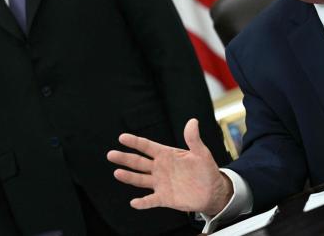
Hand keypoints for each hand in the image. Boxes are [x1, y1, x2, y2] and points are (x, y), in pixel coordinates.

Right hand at [107, 118, 232, 215]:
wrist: (212, 190)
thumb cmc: (206, 169)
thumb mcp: (201, 152)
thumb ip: (194, 139)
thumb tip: (193, 121)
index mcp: (166, 155)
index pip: (147, 147)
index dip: (135, 142)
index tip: (122, 138)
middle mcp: (160, 168)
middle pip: (138, 162)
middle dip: (125, 158)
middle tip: (111, 154)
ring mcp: (160, 183)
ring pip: (140, 179)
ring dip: (129, 177)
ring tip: (117, 173)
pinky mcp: (164, 198)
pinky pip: (150, 200)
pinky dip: (142, 202)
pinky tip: (134, 203)